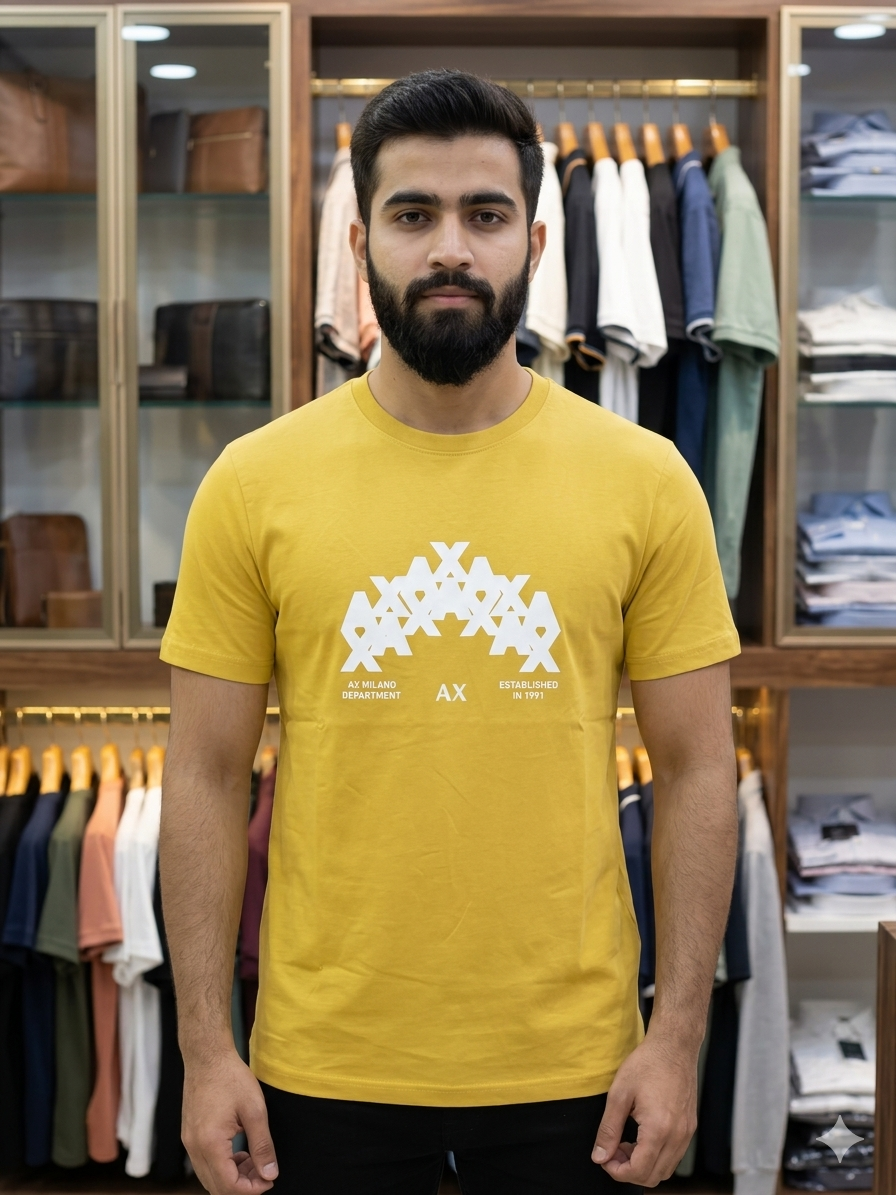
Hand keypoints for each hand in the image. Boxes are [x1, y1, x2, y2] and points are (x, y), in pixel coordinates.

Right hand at [182, 1049, 278, 1194]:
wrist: (207, 1056)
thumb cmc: (231, 1077)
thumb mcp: (255, 1110)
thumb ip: (262, 1145)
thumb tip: (270, 1174)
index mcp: (210, 1143)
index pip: (228, 1186)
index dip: (251, 1190)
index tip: (269, 1180)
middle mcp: (194, 1147)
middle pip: (217, 1187)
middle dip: (243, 1187)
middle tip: (265, 1173)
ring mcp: (189, 1142)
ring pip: (209, 1177)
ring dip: (232, 1178)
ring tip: (255, 1162)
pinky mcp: (189, 1135)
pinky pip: (204, 1164)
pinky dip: (222, 1166)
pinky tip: (240, 1153)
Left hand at [591, 1031, 698, 1186]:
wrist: (674, 1046)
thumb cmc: (646, 1064)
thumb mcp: (619, 1094)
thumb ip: (608, 1130)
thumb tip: (599, 1157)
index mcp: (659, 1129)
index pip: (639, 1171)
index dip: (617, 1172)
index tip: (604, 1158)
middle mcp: (677, 1136)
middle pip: (653, 1176)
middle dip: (628, 1171)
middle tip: (612, 1151)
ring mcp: (687, 1133)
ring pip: (665, 1170)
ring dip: (643, 1166)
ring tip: (625, 1144)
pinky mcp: (689, 1128)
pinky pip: (673, 1156)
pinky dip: (656, 1157)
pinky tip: (640, 1138)